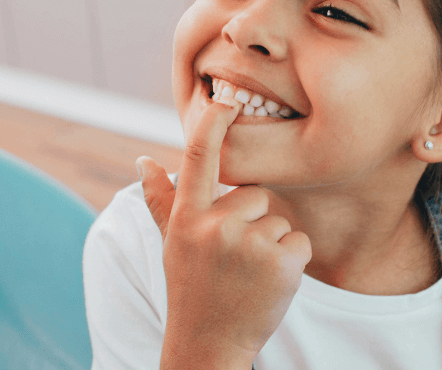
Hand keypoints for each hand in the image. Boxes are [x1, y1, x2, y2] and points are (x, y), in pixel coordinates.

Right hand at [138, 97, 310, 369]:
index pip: (198, 160)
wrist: (208, 346)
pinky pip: (299, 240)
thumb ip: (160, 200)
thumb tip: (142, 160)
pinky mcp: (281, 263)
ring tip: (248, 275)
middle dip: (252, 221)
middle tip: (234, 259)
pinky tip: (269, 283)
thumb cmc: (192, 288)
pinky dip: (291, 260)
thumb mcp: (171, 245)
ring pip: (278, 219)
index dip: (213, 124)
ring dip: (270, 245)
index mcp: (187, 219)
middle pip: (255, 195)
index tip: (227, 97)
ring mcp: (248, 246)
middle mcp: (214, 228)